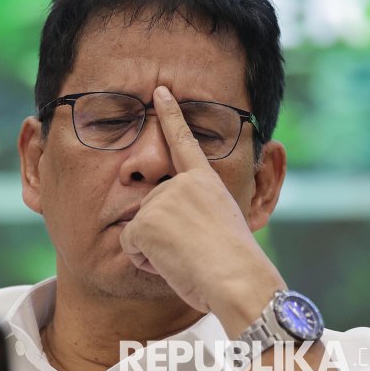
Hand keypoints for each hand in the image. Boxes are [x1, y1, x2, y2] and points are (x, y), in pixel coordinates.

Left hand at [118, 86, 285, 329]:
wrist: (238, 279)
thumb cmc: (238, 265)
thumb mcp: (226, 225)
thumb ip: (204, 210)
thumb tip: (207, 209)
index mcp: (206, 181)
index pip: (184, 141)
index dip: (172, 115)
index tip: (161, 90)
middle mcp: (182, 184)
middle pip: (151, 209)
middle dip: (162, 235)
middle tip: (194, 250)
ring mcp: (162, 199)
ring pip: (139, 230)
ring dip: (156, 251)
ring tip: (186, 258)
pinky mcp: (146, 221)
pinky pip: (131, 246)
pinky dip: (146, 262)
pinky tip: (173, 263)